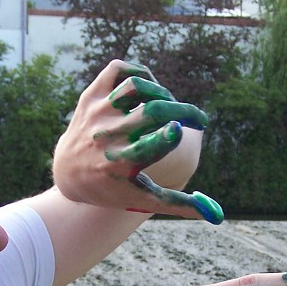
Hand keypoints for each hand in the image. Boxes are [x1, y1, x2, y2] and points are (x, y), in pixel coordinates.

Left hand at [52, 60, 223, 223]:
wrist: (67, 172)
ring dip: (161, 92)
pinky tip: (148, 90)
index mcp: (120, 164)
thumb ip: (181, 206)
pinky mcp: (90, 95)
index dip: (167, 136)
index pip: (146, 146)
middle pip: (151, 112)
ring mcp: (97, 113)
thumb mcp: (144, 198)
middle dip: (182, 111)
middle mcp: (107, 136)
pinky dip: (138, 73)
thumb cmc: (113, 187)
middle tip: (198, 119)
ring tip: (168, 107)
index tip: (180, 130)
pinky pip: (117, 70)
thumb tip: (219, 216)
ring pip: (135, 86)